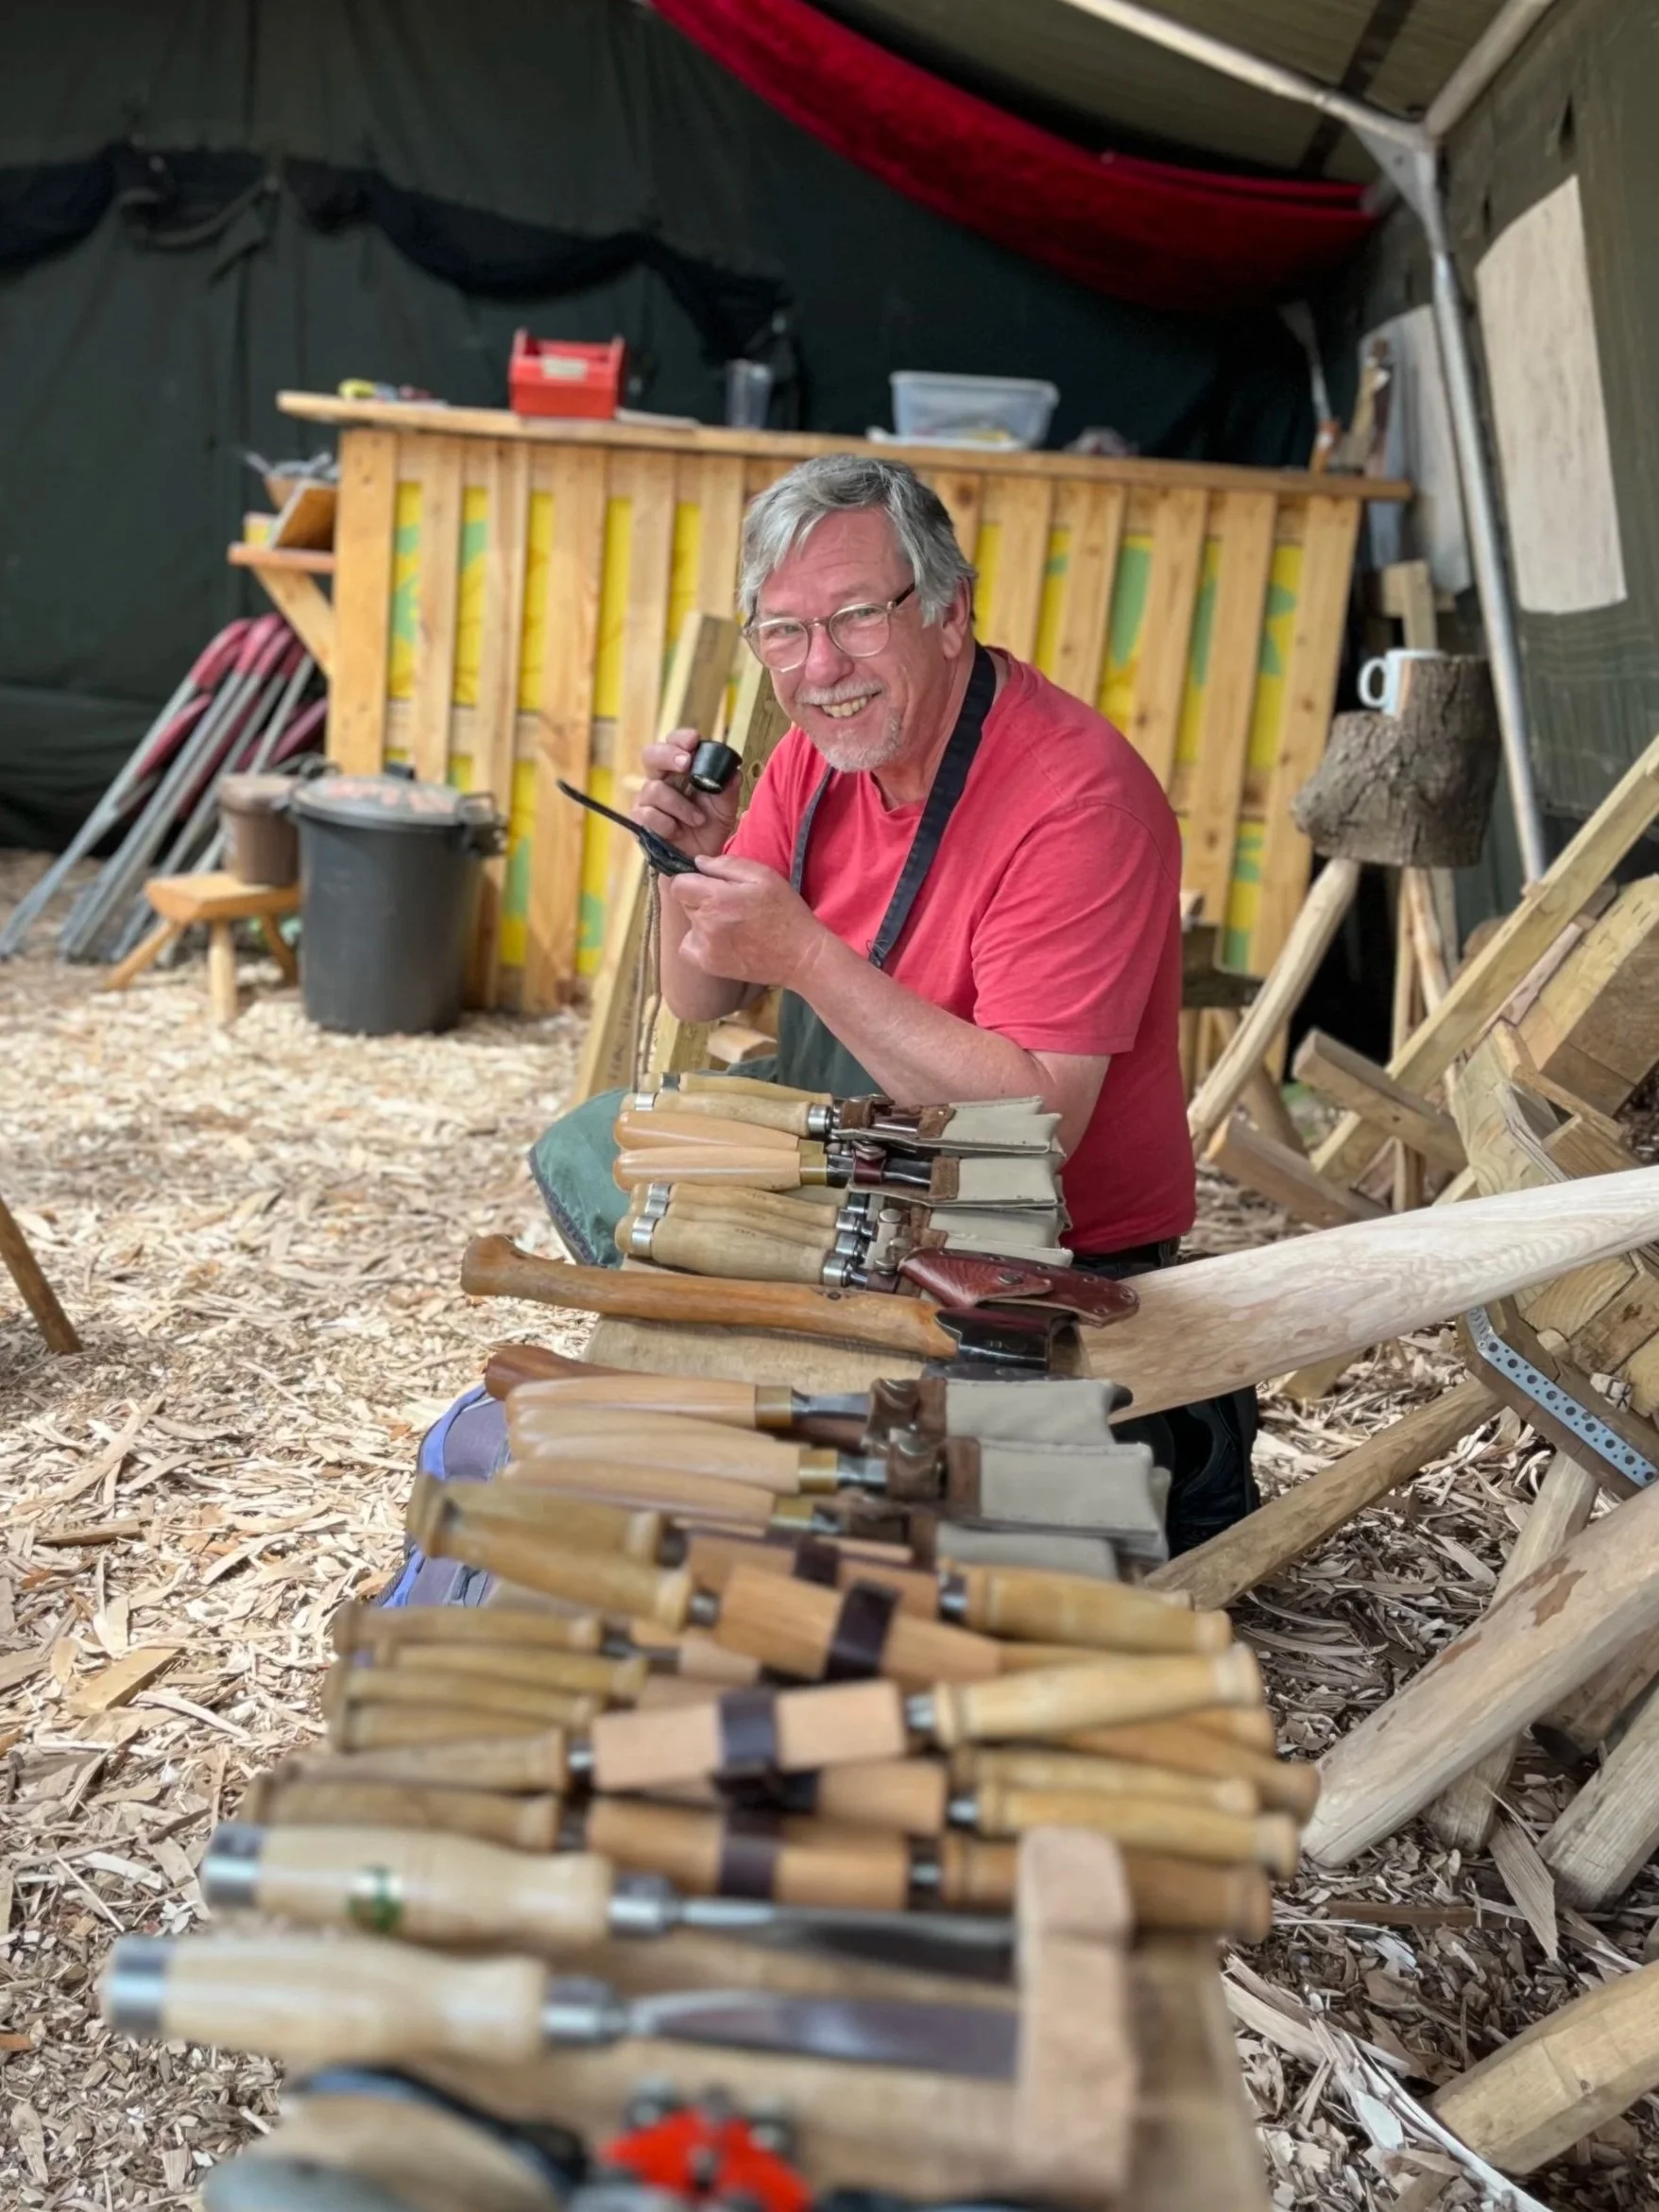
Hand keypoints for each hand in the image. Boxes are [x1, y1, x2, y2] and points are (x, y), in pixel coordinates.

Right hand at [634, 730, 739, 860]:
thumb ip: (728, 788)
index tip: (694, 740)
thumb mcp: (726, 807)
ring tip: (698, 819)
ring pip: (654, 789)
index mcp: (680, 769)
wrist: (700, 858)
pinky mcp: (640, 821)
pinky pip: (648, 815)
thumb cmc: (710, 826)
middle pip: (650, 754)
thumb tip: (733, 772)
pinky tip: (678, 832)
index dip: (680, 738)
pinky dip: (668, 824)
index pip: (673, 743)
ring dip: (680, 805)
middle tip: (686, 764)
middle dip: (668, 755)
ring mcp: (647, 800)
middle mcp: (660, 779)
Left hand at [668, 855, 827, 989]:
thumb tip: (698, 862)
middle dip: (701, 899)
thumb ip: (726, 864)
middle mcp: (705, 924)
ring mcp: (705, 948)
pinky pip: (689, 948)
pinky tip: (722, 941)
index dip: (691, 880)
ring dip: (702, 921)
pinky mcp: (708, 965)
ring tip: (730, 924)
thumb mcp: (763, 876)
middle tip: (730, 904)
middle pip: (686, 903)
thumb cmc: (785, 912)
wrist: (800, 956)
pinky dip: (700, 943)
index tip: (708, 883)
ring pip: (689, 925)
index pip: (679, 884)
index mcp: (716, 899)